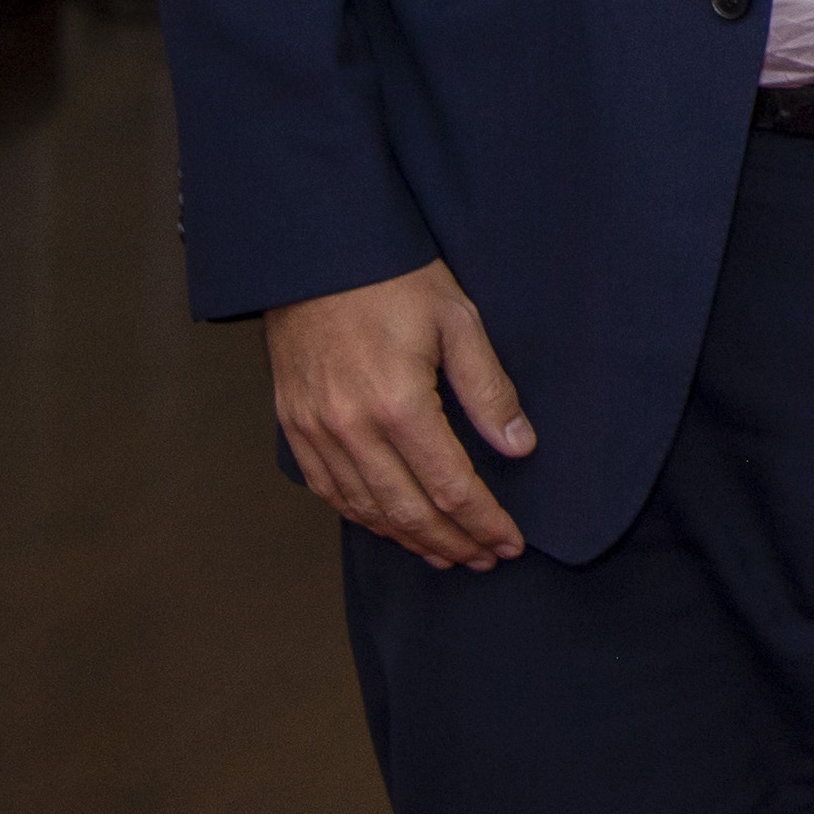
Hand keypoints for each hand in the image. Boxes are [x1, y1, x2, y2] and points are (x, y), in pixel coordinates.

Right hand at [266, 258, 536, 568]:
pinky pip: (328, 490)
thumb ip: (489, 389)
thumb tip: (519, 446)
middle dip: (453, 543)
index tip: (510, 543)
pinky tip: (390, 525)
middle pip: (408, 511)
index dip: (484, 522)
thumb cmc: (392, 279)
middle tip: (485, 559)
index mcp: (399, 404)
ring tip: (447, 554)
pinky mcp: (294, 427)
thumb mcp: (458, 320)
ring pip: (366, 510)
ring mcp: (316, 432)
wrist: (316, 254)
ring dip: (410, 540)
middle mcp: (352, 428)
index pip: (451, 487)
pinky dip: (363, 517)